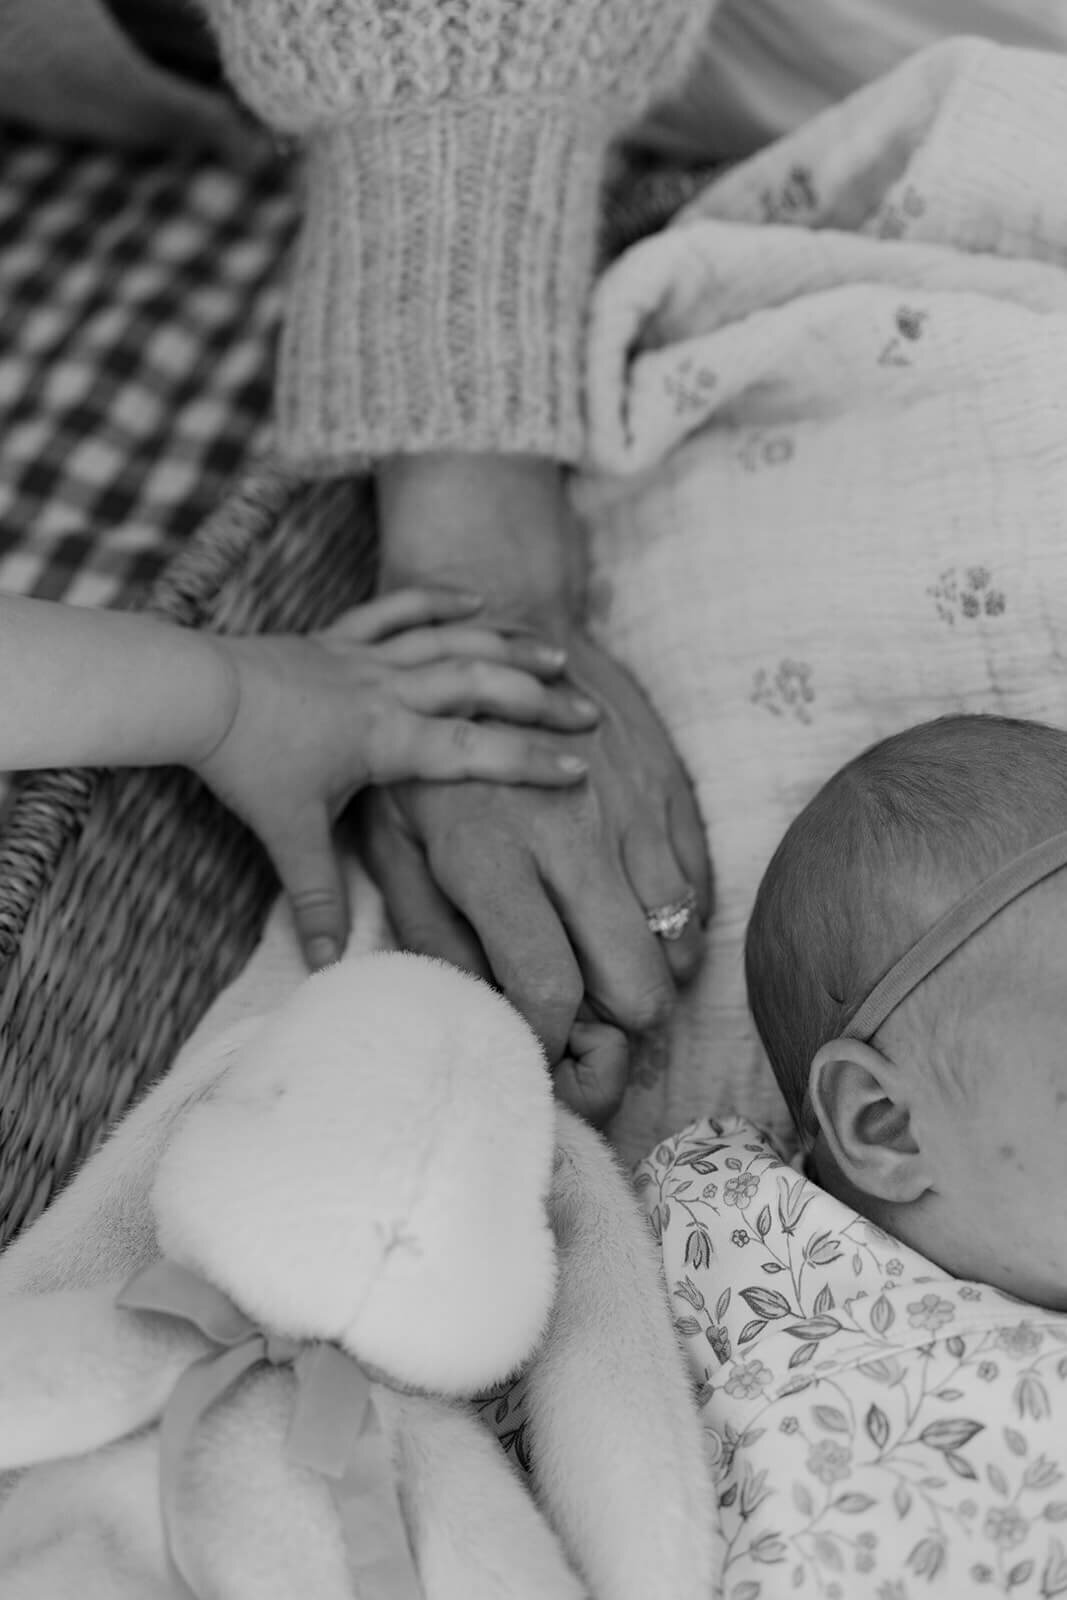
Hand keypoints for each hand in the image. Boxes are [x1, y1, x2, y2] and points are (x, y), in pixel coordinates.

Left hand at [193, 588, 598, 970]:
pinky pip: (400, 610)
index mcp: (385, 738)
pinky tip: (476, 599)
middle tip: (589, 713)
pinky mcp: (343, 636)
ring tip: (556, 652)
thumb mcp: (288, 834)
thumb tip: (329, 967)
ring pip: (451, 641)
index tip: (581, 770)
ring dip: (506, 645)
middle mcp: (389, 690)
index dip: (527, 762)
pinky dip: (440, 601)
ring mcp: (367, 657)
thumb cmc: (247, 761)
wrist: (195, 692)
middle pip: (479, 685)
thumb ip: (317, 900)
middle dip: (539, 699)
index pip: (471, 750)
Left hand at [361, 568, 710, 1126]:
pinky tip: (627, 914)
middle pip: (638, 985)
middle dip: (621, 1036)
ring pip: (678, 943)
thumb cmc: (426, 742)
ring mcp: (630, 811)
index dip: (551, 1046)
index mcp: (490, 856)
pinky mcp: (667, 788)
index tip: (540, 1056)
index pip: (548, 989)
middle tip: (590, 1036)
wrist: (500, 617)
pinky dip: (672, 923)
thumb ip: (428, 932)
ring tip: (603, 969)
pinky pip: (697, 890)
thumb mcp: (389, 836)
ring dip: (647, 977)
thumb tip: (478, 1014)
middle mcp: (572, 839)